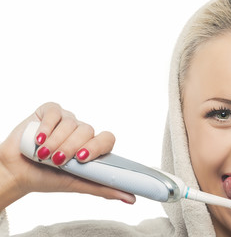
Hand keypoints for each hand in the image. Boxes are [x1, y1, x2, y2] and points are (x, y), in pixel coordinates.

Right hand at [0, 102, 135, 209]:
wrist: (17, 172)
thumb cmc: (48, 178)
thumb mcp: (78, 184)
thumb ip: (104, 188)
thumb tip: (132, 199)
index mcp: (92, 147)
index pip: (106, 139)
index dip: (96, 147)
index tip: (81, 159)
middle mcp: (81, 132)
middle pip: (87, 130)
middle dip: (71, 147)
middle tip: (57, 161)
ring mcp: (66, 120)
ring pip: (71, 122)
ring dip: (56, 140)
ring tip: (43, 155)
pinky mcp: (50, 112)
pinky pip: (55, 112)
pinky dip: (47, 126)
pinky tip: (38, 139)